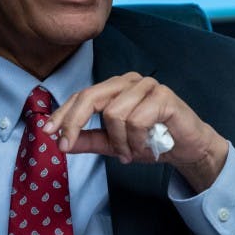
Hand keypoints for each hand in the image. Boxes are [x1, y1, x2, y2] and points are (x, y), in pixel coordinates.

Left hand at [42, 72, 228, 192]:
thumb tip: (61, 141)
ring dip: (119, 142)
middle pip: (91, 97)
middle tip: (67, 147)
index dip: (63, 114)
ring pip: (114, 113)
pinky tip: (144, 147)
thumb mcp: (114, 144)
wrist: (188, 149)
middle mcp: (129, 81)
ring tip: (130, 153)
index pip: (82, 95)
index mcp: (115, 87)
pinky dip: (136, 141)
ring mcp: (147, 85)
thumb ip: (89, 140)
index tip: (47, 133)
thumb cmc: (152, 141)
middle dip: (74, 123)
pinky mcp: (163, 96)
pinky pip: (136, 120)